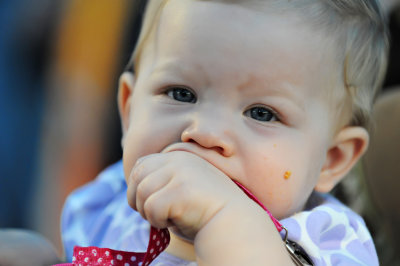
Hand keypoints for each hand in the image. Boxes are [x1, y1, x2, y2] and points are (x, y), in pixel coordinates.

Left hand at [126, 151, 242, 239]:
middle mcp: (178, 160)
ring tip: (169, 218)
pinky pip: (151, 208)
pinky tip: (176, 221)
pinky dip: (158, 221)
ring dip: (149, 213)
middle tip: (155, 214)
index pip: (141, 164)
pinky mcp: (181, 189)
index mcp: (179, 156)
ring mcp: (181, 173)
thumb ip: (161, 180)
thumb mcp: (182, 186)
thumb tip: (132, 190)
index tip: (146, 203)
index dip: (137, 186)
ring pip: (142, 194)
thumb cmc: (204, 210)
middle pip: (137, 177)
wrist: (232, 222)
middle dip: (137, 200)